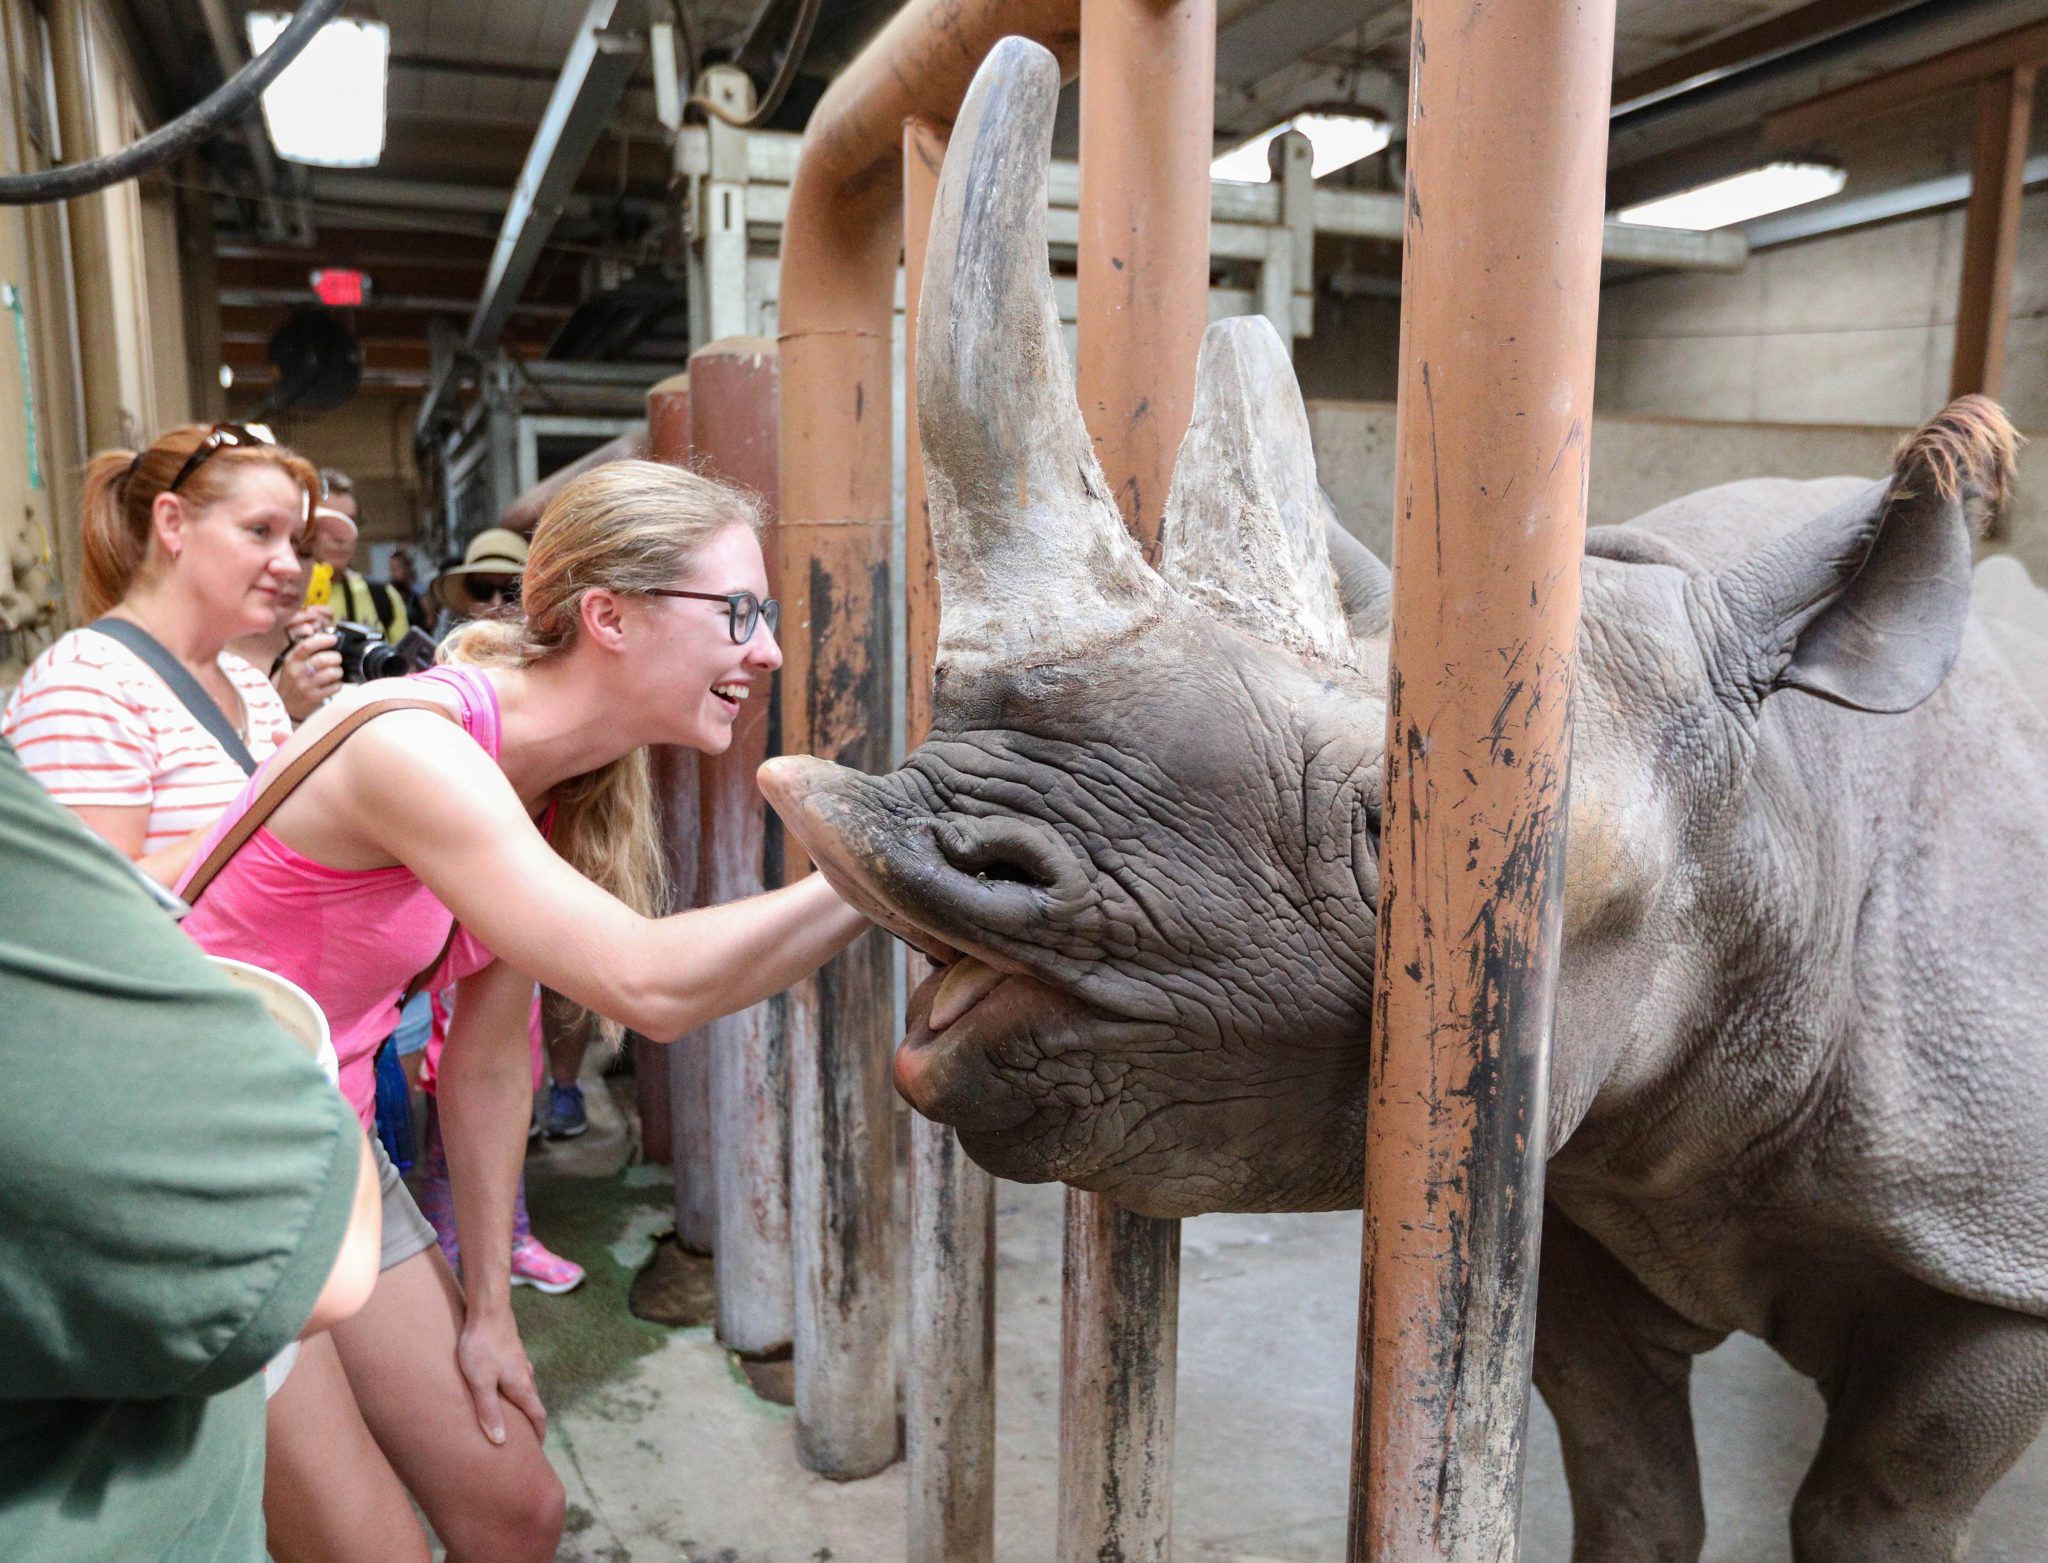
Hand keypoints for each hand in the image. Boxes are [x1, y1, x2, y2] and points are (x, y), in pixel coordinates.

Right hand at [276, 627, 341, 720]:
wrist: (285, 706)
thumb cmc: (293, 681)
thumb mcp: (293, 664)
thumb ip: (306, 652)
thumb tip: (327, 637)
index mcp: (292, 660)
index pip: (306, 646)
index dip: (322, 640)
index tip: (333, 639)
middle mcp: (297, 672)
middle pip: (322, 660)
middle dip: (336, 657)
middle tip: (337, 660)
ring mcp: (305, 686)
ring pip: (331, 673)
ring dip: (338, 671)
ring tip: (336, 672)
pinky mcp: (314, 698)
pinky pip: (334, 687)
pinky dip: (338, 684)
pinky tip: (333, 684)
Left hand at [456, 1304, 546, 1445]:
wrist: (488, 1310)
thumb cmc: (482, 1347)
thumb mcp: (481, 1383)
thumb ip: (489, 1411)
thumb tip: (501, 1442)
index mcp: (522, 1386)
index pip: (537, 1415)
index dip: (538, 1433)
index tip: (537, 1449)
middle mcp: (525, 1374)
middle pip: (532, 1402)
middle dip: (530, 1421)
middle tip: (522, 1438)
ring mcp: (519, 1361)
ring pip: (524, 1387)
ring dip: (521, 1403)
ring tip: (509, 1414)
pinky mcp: (510, 1350)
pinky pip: (515, 1374)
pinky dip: (512, 1387)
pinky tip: (500, 1384)